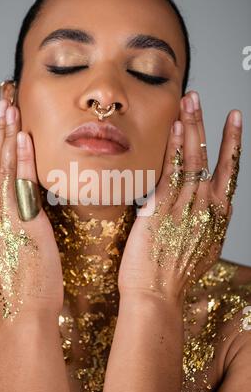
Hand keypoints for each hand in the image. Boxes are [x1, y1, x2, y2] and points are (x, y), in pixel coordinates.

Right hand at [0, 99, 63, 321]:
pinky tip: (23, 139)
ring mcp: (1, 219)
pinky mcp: (22, 224)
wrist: (23, 314)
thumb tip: (11, 209)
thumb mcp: (1, 252)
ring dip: (4, 138)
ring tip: (8, 112)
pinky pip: (20, 185)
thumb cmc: (18, 287)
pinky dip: (21, 160)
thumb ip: (2, 227)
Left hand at [118, 91, 241, 304]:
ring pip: (192, 158)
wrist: (157, 294)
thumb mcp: (203, 249)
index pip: (230, 171)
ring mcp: (185, 205)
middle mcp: (206, 206)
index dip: (231, 143)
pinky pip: (171, 171)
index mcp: (218, 216)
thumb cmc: (176, 276)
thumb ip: (208, 223)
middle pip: (210, 157)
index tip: (234, 120)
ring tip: (188, 101)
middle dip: (206, 124)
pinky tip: (175, 128)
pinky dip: (174, 148)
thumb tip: (210, 208)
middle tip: (199, 97)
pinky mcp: (162, 207)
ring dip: (190, 126)